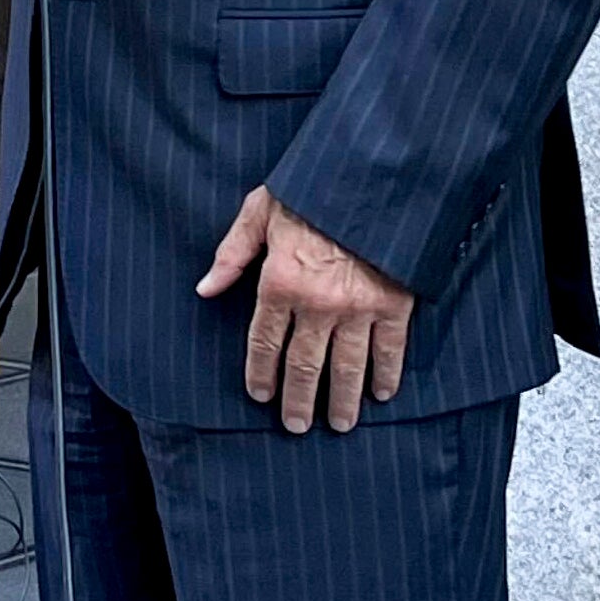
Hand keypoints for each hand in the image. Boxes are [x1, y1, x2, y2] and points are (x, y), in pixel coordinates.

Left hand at [196, 186, 413, 433]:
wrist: (370, 174)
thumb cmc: (310, 189)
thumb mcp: (260, 211)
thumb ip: (232, 253)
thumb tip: (205, 288)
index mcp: (279, 283)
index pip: (264, 343)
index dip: (261, 374)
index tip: (260, 396)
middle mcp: (316, 304)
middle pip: (303, 366)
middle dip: (298, 400)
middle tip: (296, 426)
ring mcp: (358, 308)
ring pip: (346, 368)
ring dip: (341, 401)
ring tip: (337, 424)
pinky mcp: (394, 304)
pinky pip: (390, 350)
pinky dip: (386, 375)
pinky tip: (382, 395)